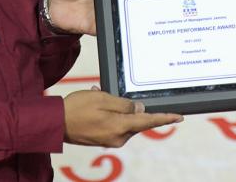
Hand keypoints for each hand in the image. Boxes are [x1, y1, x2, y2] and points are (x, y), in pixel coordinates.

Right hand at [63, 90, 182, 147]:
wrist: (55, 123)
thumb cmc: (77, 108)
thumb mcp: (103, 99)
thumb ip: (124, 105)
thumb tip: (140, 109)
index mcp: (120, 127)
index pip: (148, 121)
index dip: (165, 118)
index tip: (179, 116)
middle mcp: (118, 138)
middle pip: (136, 121)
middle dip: (130, 107)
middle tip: (112, 94)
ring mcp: (110, 140)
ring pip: (124, 121)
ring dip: (117, 108)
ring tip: (100, 95)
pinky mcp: (103, 139)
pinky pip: (114, 124)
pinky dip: (110, 113)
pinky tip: (97, 103)